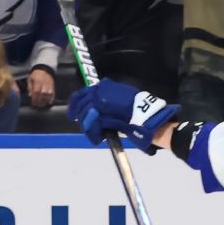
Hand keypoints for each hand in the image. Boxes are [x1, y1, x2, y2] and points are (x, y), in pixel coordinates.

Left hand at [27, 68, 54, 107]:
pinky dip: (51, 99)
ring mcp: (49, 85)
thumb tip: (30, 95)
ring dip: (45, 101)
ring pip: (48, 95)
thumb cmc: (36, 75)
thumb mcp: (30, 79)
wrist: (44, 69)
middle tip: (37, 105)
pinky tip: (48, 102)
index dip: (35, 98)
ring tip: (42, 104)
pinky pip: (53, 94)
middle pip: (43, 94)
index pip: (36, 92)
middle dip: (40, 101)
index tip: (33, 102)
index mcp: (38, 81)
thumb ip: (30, 87)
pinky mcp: (53, 86)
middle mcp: (44, 83)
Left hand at [66, 79, 180, 154]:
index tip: (73, 114)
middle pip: (82, 105)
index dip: (75, 104)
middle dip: (81, 118)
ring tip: (96, 134)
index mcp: (105, 87)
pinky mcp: (104, 116)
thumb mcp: (122, 101)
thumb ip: (107, 102)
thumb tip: (92, 110)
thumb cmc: (139, 112)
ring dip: (89, 127)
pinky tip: (99, 138)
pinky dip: (94, 134)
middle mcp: (101, 92)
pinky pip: (93, 125)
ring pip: (86, 115)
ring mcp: (102, 103)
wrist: (150, 118)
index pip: (82, 93)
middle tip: (86, 128)